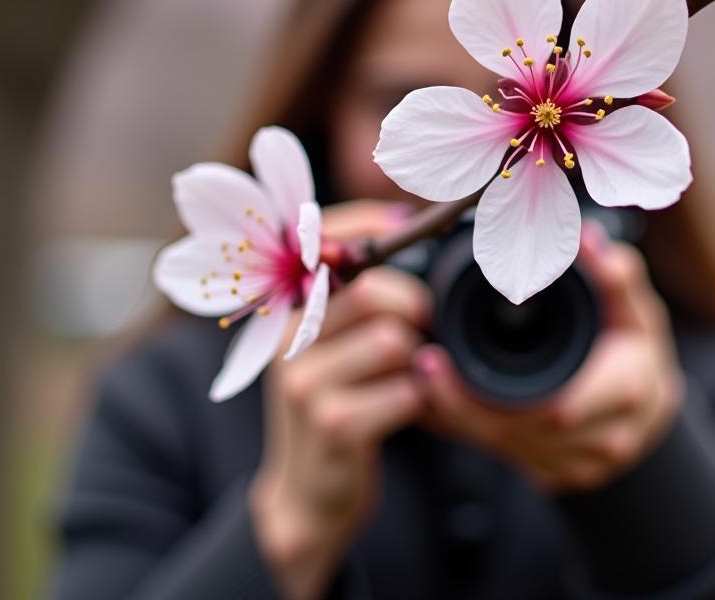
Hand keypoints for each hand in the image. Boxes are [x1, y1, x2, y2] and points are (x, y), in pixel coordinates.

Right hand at [250, 201, 430, 599]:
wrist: (310, 494)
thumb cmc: (338, 402)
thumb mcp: (332, 345)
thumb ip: (352, 292)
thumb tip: (402, 219)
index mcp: (288, 312)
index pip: (323, 241)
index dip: (371, 224)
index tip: (408, 222)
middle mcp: (287, 340)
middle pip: (372, 290)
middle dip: (414, 304)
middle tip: (426, 324)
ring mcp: (305, 384)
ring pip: (393, 340)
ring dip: (419, 358)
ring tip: (412, 373)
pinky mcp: (333, 424)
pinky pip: (405, 391)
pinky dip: (420, 398)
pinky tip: (408, 406)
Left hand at [414, 222, 683, 492]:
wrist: (648, 401)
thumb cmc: (636, 345)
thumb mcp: (635, 304)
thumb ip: (615, 271)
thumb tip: (588, 239)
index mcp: (623, 390)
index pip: (552, 407)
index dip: (491, 393)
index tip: (445, 360)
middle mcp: (604, 437)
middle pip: (517, 434)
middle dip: (463, 405)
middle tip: (425, 364)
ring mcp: (579, 463)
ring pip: (505, 450)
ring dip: (461, 419)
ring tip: (426, 377)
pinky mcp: (557, 473)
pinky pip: (505, 457)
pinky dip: (472, 432)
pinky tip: (443, 402)